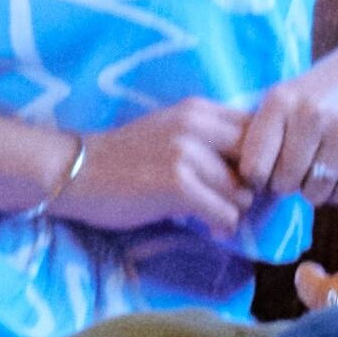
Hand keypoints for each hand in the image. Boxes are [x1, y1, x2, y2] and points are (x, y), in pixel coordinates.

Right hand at [37, 103, 249, 234]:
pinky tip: (207, 227)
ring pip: (244, 192)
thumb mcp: (170, 132)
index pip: (258, 129)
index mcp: (198, 109)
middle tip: (239, 201)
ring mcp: (187, 153)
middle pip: (259, 160)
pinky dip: (221, 225)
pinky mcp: (178, 184)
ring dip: (235, 210)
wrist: (75, 172)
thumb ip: (209, 138)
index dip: (262, 157)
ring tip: (216, 216)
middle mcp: (197, 125)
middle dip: (256, 185)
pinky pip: (225, 213)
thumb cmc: (123, 157)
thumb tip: (254, 165)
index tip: (249, 178)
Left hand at [207, 61, 337, 212]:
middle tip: (292, 174)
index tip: (263, 175)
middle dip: (285, 184)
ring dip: (312, 190)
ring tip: (315, 173)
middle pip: (285, 182)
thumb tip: (242, 182)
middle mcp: (312, 116)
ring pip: (315, 191)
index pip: (254, 165)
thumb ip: (263, 131)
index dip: (256, 179)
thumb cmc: (321, 88)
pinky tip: (336, 176)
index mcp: (281, 101)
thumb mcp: (285, 95)